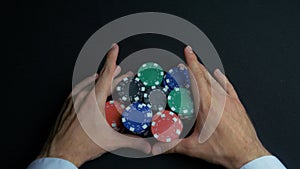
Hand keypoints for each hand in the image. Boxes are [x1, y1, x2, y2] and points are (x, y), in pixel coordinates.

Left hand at [38, 44, 150, 166]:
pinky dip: (88, 84)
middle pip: (101, 79)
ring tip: (108, 76)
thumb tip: (147, 146)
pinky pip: (79, 88)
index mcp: (94, 100)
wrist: (59, 152)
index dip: (112, 58)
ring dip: (101, 78)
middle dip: (114, 74)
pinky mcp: (67, 104)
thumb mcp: (111, 142)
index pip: (106, 74)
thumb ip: (133, 142)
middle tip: (124, 73)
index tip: (114, 48)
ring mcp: (73, 99)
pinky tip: (90, 85)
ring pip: (89, 82)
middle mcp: (83, 96)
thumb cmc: (81, 145)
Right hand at [152, 46, 269, 168]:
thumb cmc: (225, 149)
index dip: (191, 63)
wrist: (247, 154)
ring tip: (199, 65)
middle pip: (205, 76)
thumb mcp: (193, 147)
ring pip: (216, 80)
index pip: (197, 78)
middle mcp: (218, 100)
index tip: (188, 52)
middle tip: (188, 58)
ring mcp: (229, 101)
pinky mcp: (238, 105)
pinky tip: (219, 74)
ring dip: (206, 71)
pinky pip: (229, 87)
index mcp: (206, 106)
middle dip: (195, 65)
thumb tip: (156, 147)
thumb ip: (171, 146)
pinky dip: (223, 79)